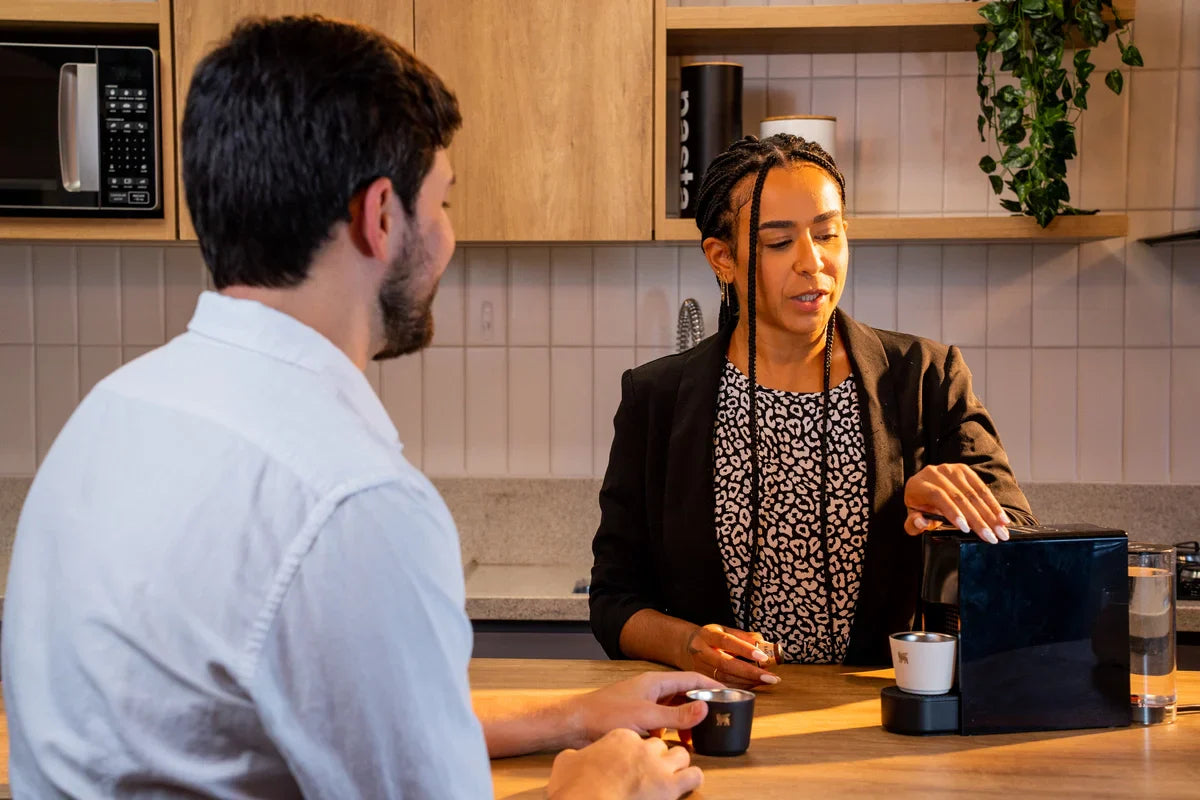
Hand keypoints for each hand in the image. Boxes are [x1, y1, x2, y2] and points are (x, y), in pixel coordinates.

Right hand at [547, 728, 701, 799]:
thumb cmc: (575, 786)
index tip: (630, 761)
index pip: (635, 738)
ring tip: (671, 775)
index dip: (634, 751)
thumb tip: (573, 758)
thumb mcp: (566, 762)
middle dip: (657, 756)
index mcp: (619, 737)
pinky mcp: (670, 786)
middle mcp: (642, 746)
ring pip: (681, 754)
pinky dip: (692, 778)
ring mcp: (658, 765)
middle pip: (660, 744)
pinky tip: (686, 784)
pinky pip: (693, 775)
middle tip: (651, 769)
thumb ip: (575, 757)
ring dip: (677, 764)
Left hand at [569, 671, 721, 747]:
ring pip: (672, 709)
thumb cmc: (606, 714)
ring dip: (683, 722)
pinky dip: (668, 730)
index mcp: (655, 681)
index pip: (691, 678)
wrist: (576, 722)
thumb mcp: (647, 716)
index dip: (711, 686)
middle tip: (714, 721)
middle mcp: (650, 688)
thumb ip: (677, 715)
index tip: (729, 694)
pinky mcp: (635, 715)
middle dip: (698, 708)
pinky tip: (670, 742)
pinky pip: (660, 720)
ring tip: (693, 738)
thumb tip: (705, 708)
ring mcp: (642, 701)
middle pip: (683, 694)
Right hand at [680, 623, 780, 688]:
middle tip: (771, 677)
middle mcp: (701, 652)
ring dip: (748, 681)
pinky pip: (723, 686)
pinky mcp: (702, 681)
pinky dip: (741, 686)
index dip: (744, 649)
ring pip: (724, 678)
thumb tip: (766, 645)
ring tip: (767, 680)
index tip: (763, 657)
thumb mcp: (725, 629)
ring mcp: (700, 668)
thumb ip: (744, 636)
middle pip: (725, 664)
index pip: (726, 641)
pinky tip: (754, 684)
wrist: (688, 646)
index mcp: (708, 635)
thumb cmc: (712, 637)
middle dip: (750, 672)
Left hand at [904, 463, 1010, 542]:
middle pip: (960, 496)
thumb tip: (922, 521)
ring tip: (1001, 531)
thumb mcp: (912, 517)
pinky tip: (1002, 518)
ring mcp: (950, 470)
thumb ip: (913, 524)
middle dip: (978, 519)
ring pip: (974, 493)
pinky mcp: (964, 470)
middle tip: (992, 536)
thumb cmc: (920, 506)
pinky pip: (982, 488)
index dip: (953, 512)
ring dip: (990, 514)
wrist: (924, 487)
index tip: (966, 529)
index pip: (939, 496)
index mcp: (919, 484)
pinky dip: (993, 504)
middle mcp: (934, 473)